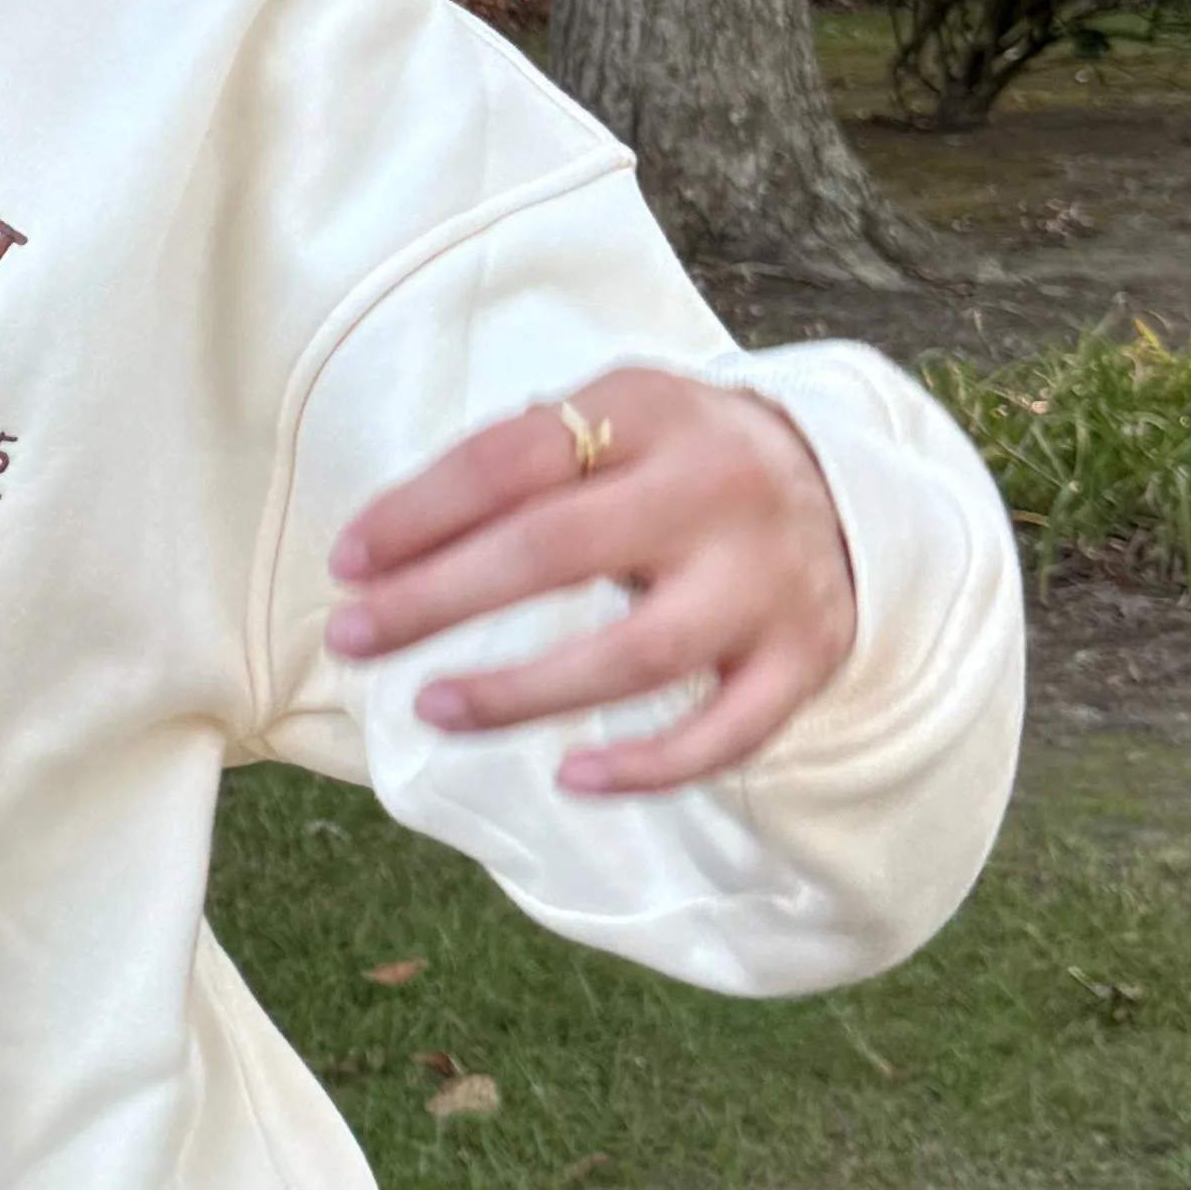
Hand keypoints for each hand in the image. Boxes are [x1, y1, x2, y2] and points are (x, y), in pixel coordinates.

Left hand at [324, 366, 855, 793]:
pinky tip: (570, 778)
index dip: (419, 511)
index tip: (346, 563)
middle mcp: (716, 489)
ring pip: (634, 654)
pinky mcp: (805, 658)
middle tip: (351, 638)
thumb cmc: (676, 462)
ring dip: (519, 692)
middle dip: (437, 600)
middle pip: (556, 550)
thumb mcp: (612, 422)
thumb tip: (382, 550)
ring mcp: (767, 580)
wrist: (844, 487)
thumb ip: (517, 465)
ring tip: (431, 707)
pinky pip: (725, 733)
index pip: (514, 457)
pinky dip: (648, 767)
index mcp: (652, 410)